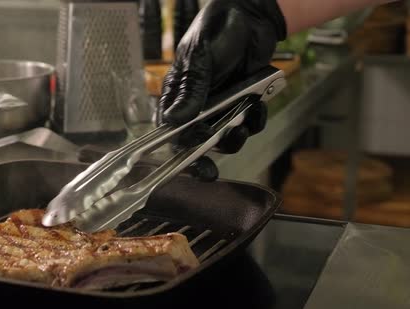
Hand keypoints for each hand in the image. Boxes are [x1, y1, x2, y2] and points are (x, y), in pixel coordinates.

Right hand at [158, 0, 285, 178]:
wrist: (253, 16)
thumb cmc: (217, 28)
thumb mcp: (201, 56)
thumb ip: (191, 89)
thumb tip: (174, 120)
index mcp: (177, 93)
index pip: (170, 129)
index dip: (179, 148)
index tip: (192, 161)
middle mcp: (196, 104)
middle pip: (195, 140)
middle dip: (206, 154)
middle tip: (211, 172)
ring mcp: (220, 106)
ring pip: (223, 136)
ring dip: (235, 137)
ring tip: (244, 124)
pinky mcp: (242, 103)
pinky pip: (247, 124)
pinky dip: (255, 121)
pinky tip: (258, 107)